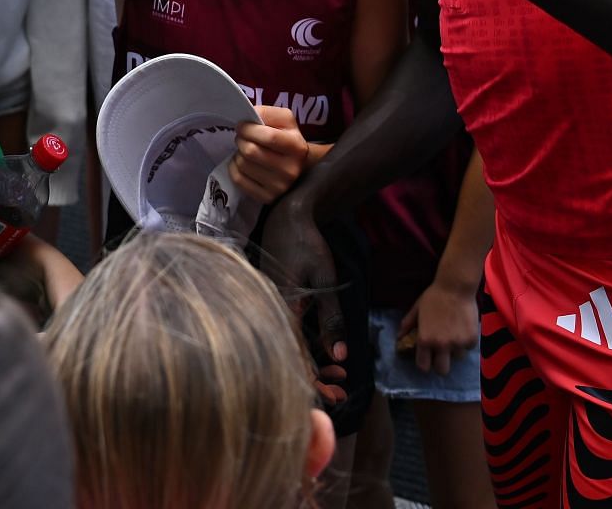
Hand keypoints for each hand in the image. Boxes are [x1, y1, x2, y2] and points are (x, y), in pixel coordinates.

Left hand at [232, 104, 309, 202]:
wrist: (298, 166)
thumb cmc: (287, 138)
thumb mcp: (285, 120)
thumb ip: (267, 113)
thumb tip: (247, 116)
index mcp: (296, 147)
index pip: (268, 137)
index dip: (249, 129)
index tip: (242, 126)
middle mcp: (290, 170)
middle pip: (251, 151)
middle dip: (241, 140)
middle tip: (242, 137)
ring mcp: (279, 187)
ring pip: (242, 165)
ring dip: (238, 154)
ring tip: (245, 150)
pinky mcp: (267, 198)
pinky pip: (238, 180)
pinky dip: (234, 168)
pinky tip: (242, 163)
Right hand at [257, 197, 349, 388]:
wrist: (287, 215)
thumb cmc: (306, 244)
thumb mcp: (324, 281)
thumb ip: (332, 319)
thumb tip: (341, 356)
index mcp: (280, 310)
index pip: (295, 356)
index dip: (315, 380)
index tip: (336, 395)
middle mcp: (269, 313)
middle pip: (290, 355)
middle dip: (316, 377)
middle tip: (341, 391)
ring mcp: (269, 307)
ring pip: (288, 344)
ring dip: (312, 362)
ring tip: (337, 377)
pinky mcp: (273, 302)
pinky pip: (287, 331)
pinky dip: (304, 344)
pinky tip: (321, 352)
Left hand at [398, 275, 479, 374]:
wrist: (455, 287)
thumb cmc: (434, 297)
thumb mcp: (417, 309)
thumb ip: (408, 324)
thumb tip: (399, 337)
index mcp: (425, 340)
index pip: (423, 366)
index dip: (425, 364)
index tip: (427, 358)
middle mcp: (441, 345)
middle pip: (442, 370)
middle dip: (441, 364)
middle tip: (443, 354)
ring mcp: (458, 343)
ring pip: (457, 358)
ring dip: (456, 350)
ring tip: (454, 336)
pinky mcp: (471, 339)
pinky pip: (469, 347)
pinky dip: (467, 341)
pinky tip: (464, 329)